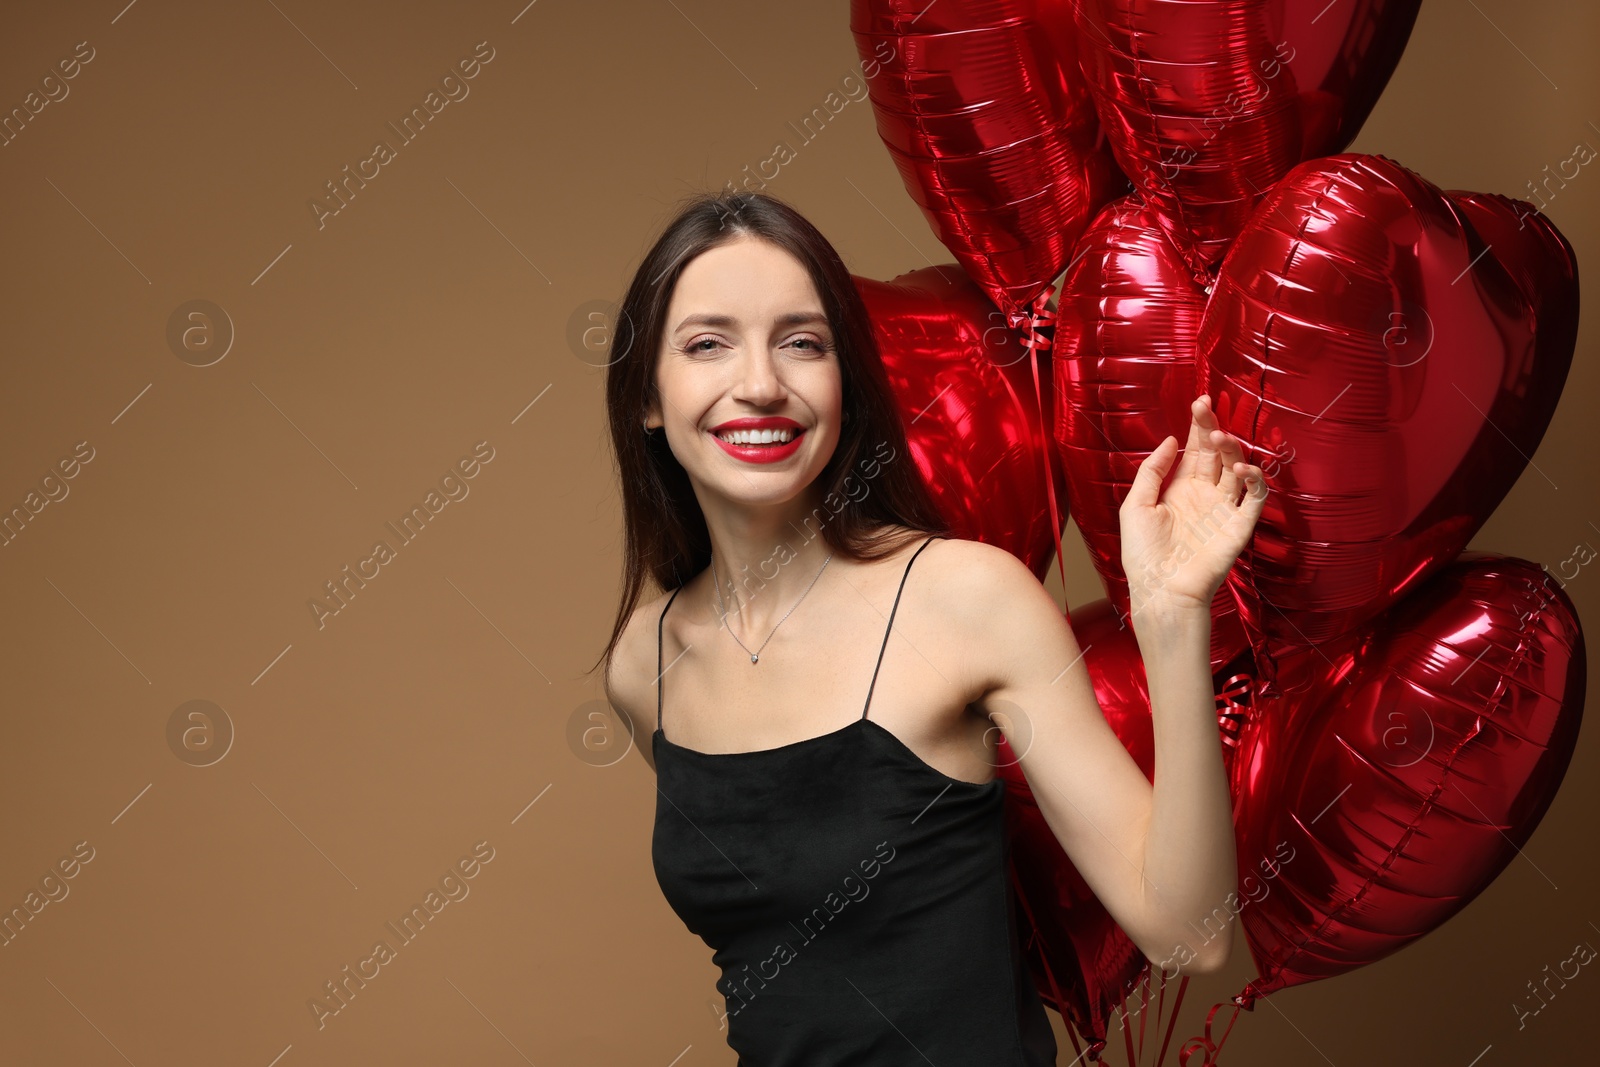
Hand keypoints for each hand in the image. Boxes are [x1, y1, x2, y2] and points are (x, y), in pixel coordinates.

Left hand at [1119, 395, 1267, 621]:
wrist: (1161, 590)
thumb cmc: (1144, 555)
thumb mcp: (1136, 506)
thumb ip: (1152, 471)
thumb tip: (1171, 440)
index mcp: (1181, 489)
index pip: (1195, 450)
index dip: (1198, 426)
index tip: (1199, 403)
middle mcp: (1206, 495)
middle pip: (1216, 454)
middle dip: (1213, 428)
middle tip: (1206, 409)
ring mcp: (1225, 509)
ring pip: (1238, 469)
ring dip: (1232, 449)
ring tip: (1219, 438)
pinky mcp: (1240, 526)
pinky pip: (1255, 498)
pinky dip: (1255, 480)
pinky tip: (1242, 469)